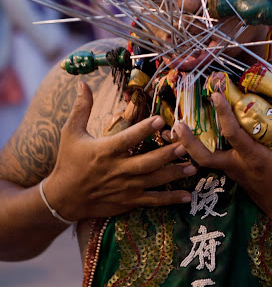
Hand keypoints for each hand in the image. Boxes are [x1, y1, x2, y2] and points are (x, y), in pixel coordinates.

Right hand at [42, 82, 195, 220]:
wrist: (63, 198)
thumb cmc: (68, 161)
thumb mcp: (70, 133)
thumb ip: (81, 109)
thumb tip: (82, 84)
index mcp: (104, 151)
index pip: (127, 139)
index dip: (144, 129)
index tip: (161, 120)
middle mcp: (117, 171)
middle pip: (146, 163)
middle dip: (167, 155)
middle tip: (185, 146)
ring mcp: (124, 188)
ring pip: (153, 181)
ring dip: (174, 174)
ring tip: (193, 167)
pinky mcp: (128, 202)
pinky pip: (152, 201)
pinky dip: (170, 199)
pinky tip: (187, 195)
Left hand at [174, 92, 271, 234]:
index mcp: (254, 160)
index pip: (233, 134)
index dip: (223, 114)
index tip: (215, 95)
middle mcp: (238, 166)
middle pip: (204, 156)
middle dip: (188, 140)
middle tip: (176, 120)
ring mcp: (232, 173)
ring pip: (201, 161)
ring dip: (186, 146)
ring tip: (175, 127)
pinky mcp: (231, 175)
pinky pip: (208, 163)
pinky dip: (196, 152)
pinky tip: (188, 139)